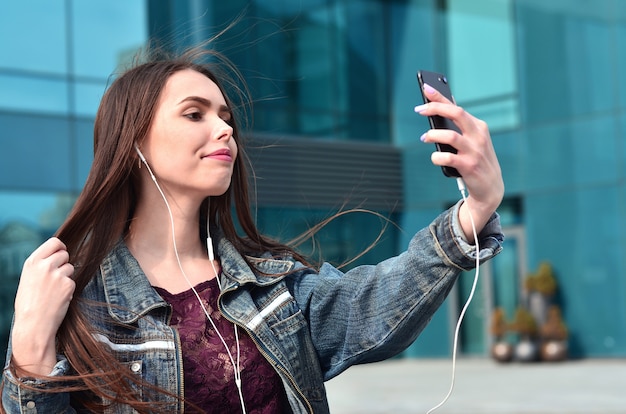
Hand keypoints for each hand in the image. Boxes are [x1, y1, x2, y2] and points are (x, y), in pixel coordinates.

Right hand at [11, 237, 74, 375]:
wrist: (33, 325)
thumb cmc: (29, 304)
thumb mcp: (28, 279)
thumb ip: (40, 266)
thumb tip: (57, 254)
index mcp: (32, 262)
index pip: (54, 242)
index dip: (60, 247)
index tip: (61, 253)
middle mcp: (45, 266)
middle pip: (65, 254)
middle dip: (64, 263)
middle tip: (56, 278)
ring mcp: (57, 275)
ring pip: (71, 268)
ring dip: (66, 277)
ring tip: (53, 291)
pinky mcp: (68, 285)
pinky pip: (73, 282)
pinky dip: (68, 289)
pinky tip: (58, 299)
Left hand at [415, 83, 503, 238]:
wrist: (491, 188)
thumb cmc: (476, 160)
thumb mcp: (472, 141)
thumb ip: (459, 128)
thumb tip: (440, 109)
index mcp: (478, 127)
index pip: (457, 107)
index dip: (440, 97)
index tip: (425, 88)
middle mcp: (478, 136)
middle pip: (456, 113)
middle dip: (436, 108)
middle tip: (419, 109)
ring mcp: (474, 151)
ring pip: (450, 136)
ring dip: (433, 135)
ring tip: (424, 137)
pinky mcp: (469, 166)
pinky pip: (447, 158)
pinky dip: (436, 157)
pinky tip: (435, 157)